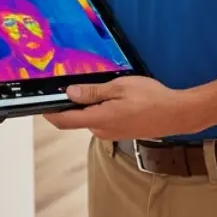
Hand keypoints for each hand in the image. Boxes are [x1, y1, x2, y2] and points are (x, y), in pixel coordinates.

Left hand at [44, 77, 204, 141]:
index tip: (40, 104)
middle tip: (74, 83)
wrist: (176, 114)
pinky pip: (103, 120)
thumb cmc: (151, 98)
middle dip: (73, 103)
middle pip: (77, 118)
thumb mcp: (120, 87)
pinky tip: (115, 97)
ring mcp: (111, 133)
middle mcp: (102, 130)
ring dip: (90, 105)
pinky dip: (101, 109)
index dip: (50, 113)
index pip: (65, 120)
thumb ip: (93, 92)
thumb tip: (70, 93)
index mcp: (99, 119)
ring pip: (91, 118)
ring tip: (102, 86)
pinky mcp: (120, 132)